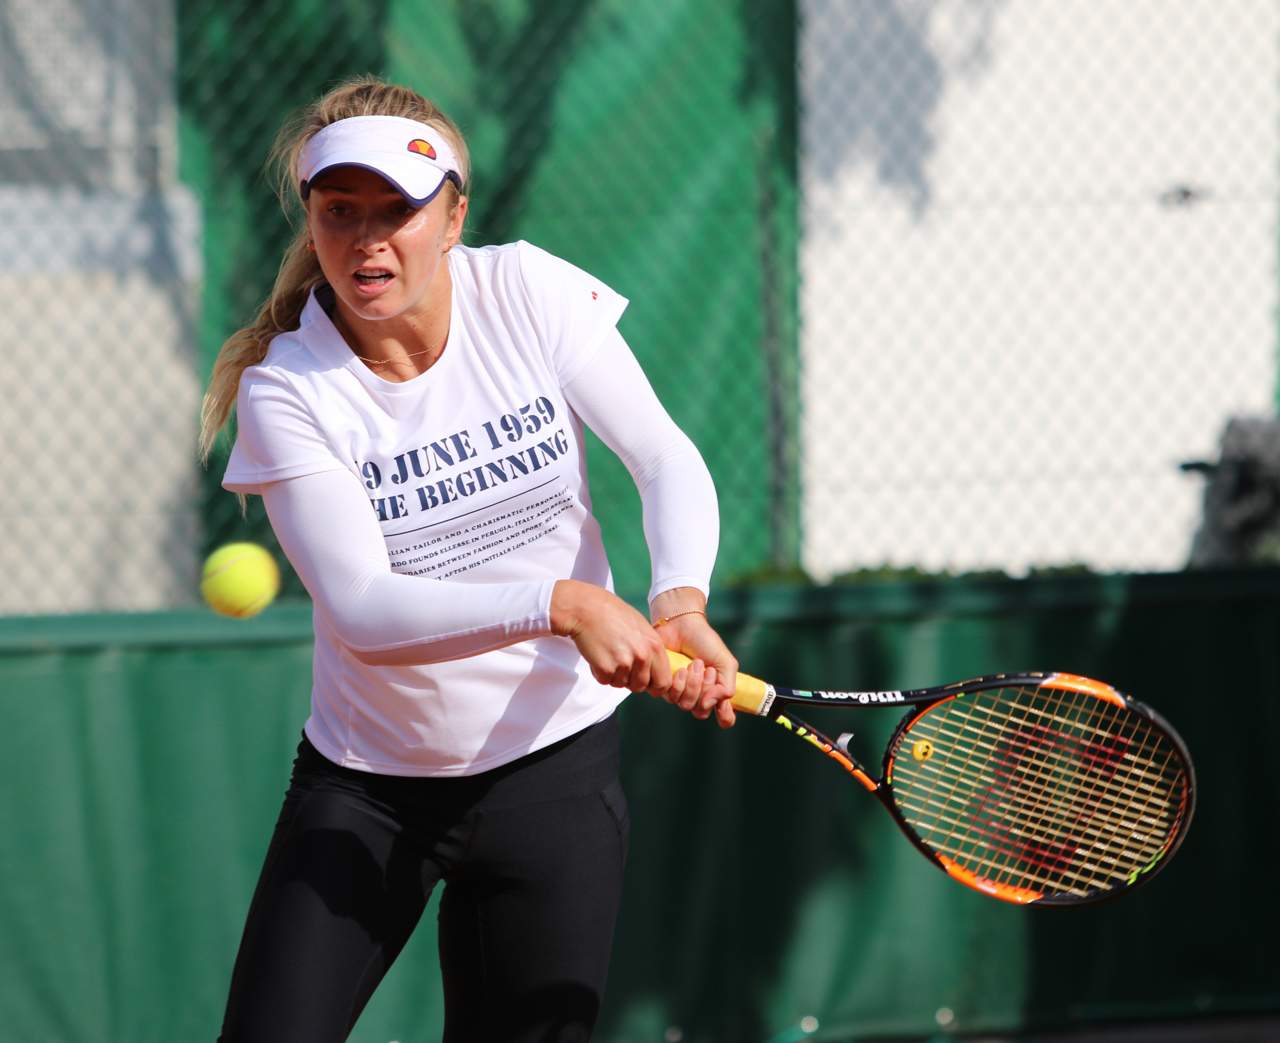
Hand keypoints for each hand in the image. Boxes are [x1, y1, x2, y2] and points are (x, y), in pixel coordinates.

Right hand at [551, 580, 671, 693]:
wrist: (587, 608)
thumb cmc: (613, 614)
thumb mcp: (641, 628)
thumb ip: (650, 649)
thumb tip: (654, 670)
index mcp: (655, 646)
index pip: (663, 682)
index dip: (654, 685)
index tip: (645, 681)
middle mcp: (643, 656)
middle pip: (641, 686)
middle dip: (630, 680)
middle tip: (620, 663)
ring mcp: (625, 663)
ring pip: (621, 684)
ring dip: (614, 675)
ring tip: (608, 653)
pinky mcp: (606, 668)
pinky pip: (605, 680)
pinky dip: (600, 672)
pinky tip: (598, 654)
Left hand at [650, 588, 737, 728]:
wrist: (682, 625)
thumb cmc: (704, 641)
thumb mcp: (725, 663)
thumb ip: (727, 687)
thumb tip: (710, 705)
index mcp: (716, 690)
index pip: (723, 715)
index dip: (725, 717)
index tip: (723, 710)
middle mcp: (698, 694)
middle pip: (701, 711)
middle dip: (706, 690)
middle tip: (708, 670)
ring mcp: (680, 691)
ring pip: (686, 705)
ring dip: (693, 685)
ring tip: (695, 664)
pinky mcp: (664, 685)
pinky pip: (671, 697)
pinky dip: (679, 683)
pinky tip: (681, 668)